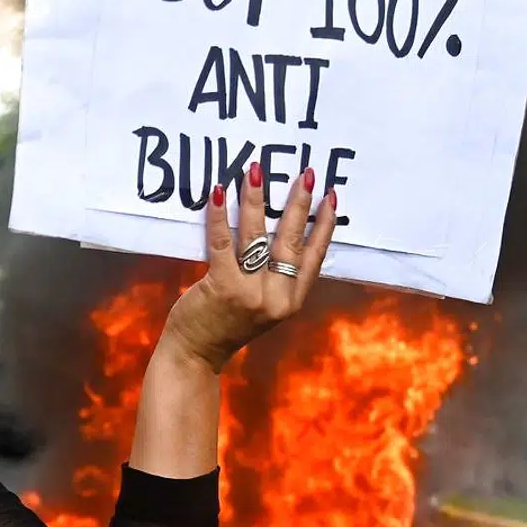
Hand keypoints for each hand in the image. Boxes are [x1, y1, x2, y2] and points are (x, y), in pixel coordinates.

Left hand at [162, 164, 337, 372]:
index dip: (324, 227)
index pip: (314, 258)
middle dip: (298, 205)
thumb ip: (274, 279)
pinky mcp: (221, 286)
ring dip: (257, 199)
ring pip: (256, 236)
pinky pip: (222, 243)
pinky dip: (220, 216)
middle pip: (290, 242)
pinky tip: (219, 193)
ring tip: (257, 171)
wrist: (196, 355)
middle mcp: (275, 298)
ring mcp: (249, 292)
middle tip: (305, 174)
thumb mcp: (263, 307)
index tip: (331, 198)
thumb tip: (278, 234)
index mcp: (290, 301)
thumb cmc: (226, 325)